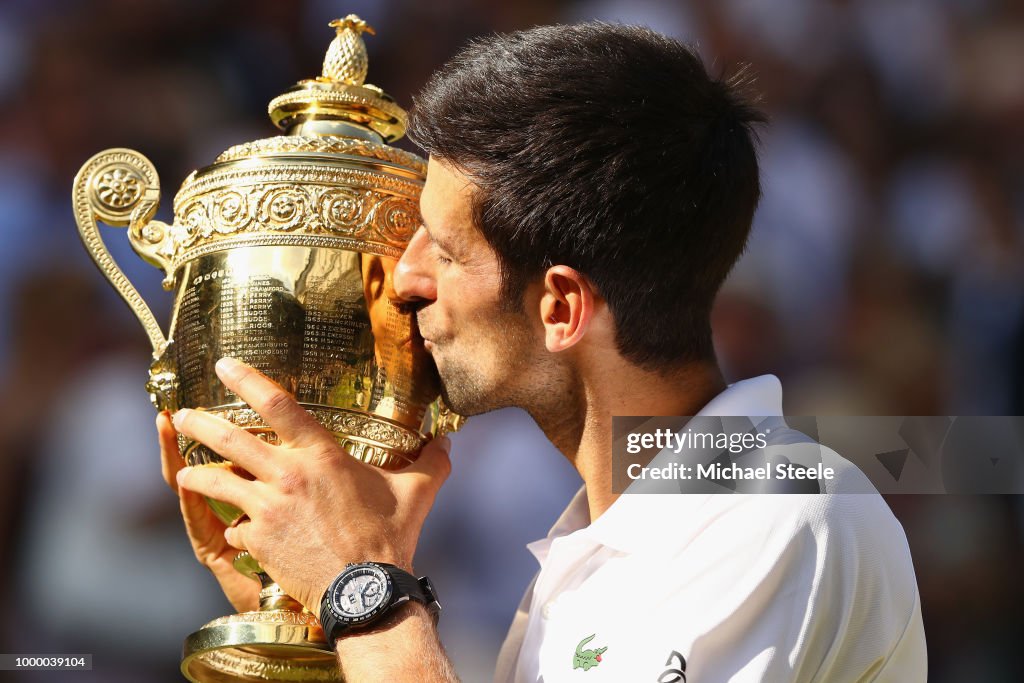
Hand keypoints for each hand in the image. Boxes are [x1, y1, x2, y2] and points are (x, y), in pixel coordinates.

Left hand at [172, 357, 452, 611]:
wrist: (364, 590)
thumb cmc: (390, 539)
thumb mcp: (417, 492)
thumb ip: (431, 461)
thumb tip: (448, 440)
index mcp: (322, 455)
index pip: (277, 404)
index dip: (247, 380)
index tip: (224, 366)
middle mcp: (288, 475)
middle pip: (230, 438)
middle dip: (201, 424)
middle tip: (184, 416)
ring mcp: (269, 508)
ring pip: (217, 482)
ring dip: (197, 474)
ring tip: (184, 472)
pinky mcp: (260, 539)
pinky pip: (235, 527)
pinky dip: (234, 527)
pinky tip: (232, 529)